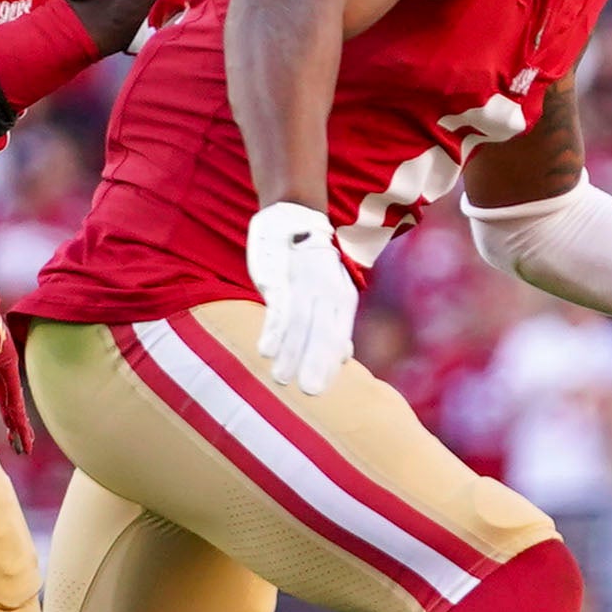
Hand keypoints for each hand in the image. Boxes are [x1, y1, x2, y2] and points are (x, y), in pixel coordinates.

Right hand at [245, 201, 356, 394]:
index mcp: (342, 299)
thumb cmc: (311, 266)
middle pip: (321, 334)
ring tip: (281, 378)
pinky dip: (274, 330)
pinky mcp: (279, 278)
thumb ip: (336, 326)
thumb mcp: (331, 292)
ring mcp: (303, 285)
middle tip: (308, 392)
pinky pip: (278, 307)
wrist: (292, 219)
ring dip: (290, 353)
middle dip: (315, 364)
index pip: (338, 336)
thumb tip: (346, 358)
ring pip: (299, 324)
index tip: (321, 390)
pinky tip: (265, 351)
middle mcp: (327, 292)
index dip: (330, 363)